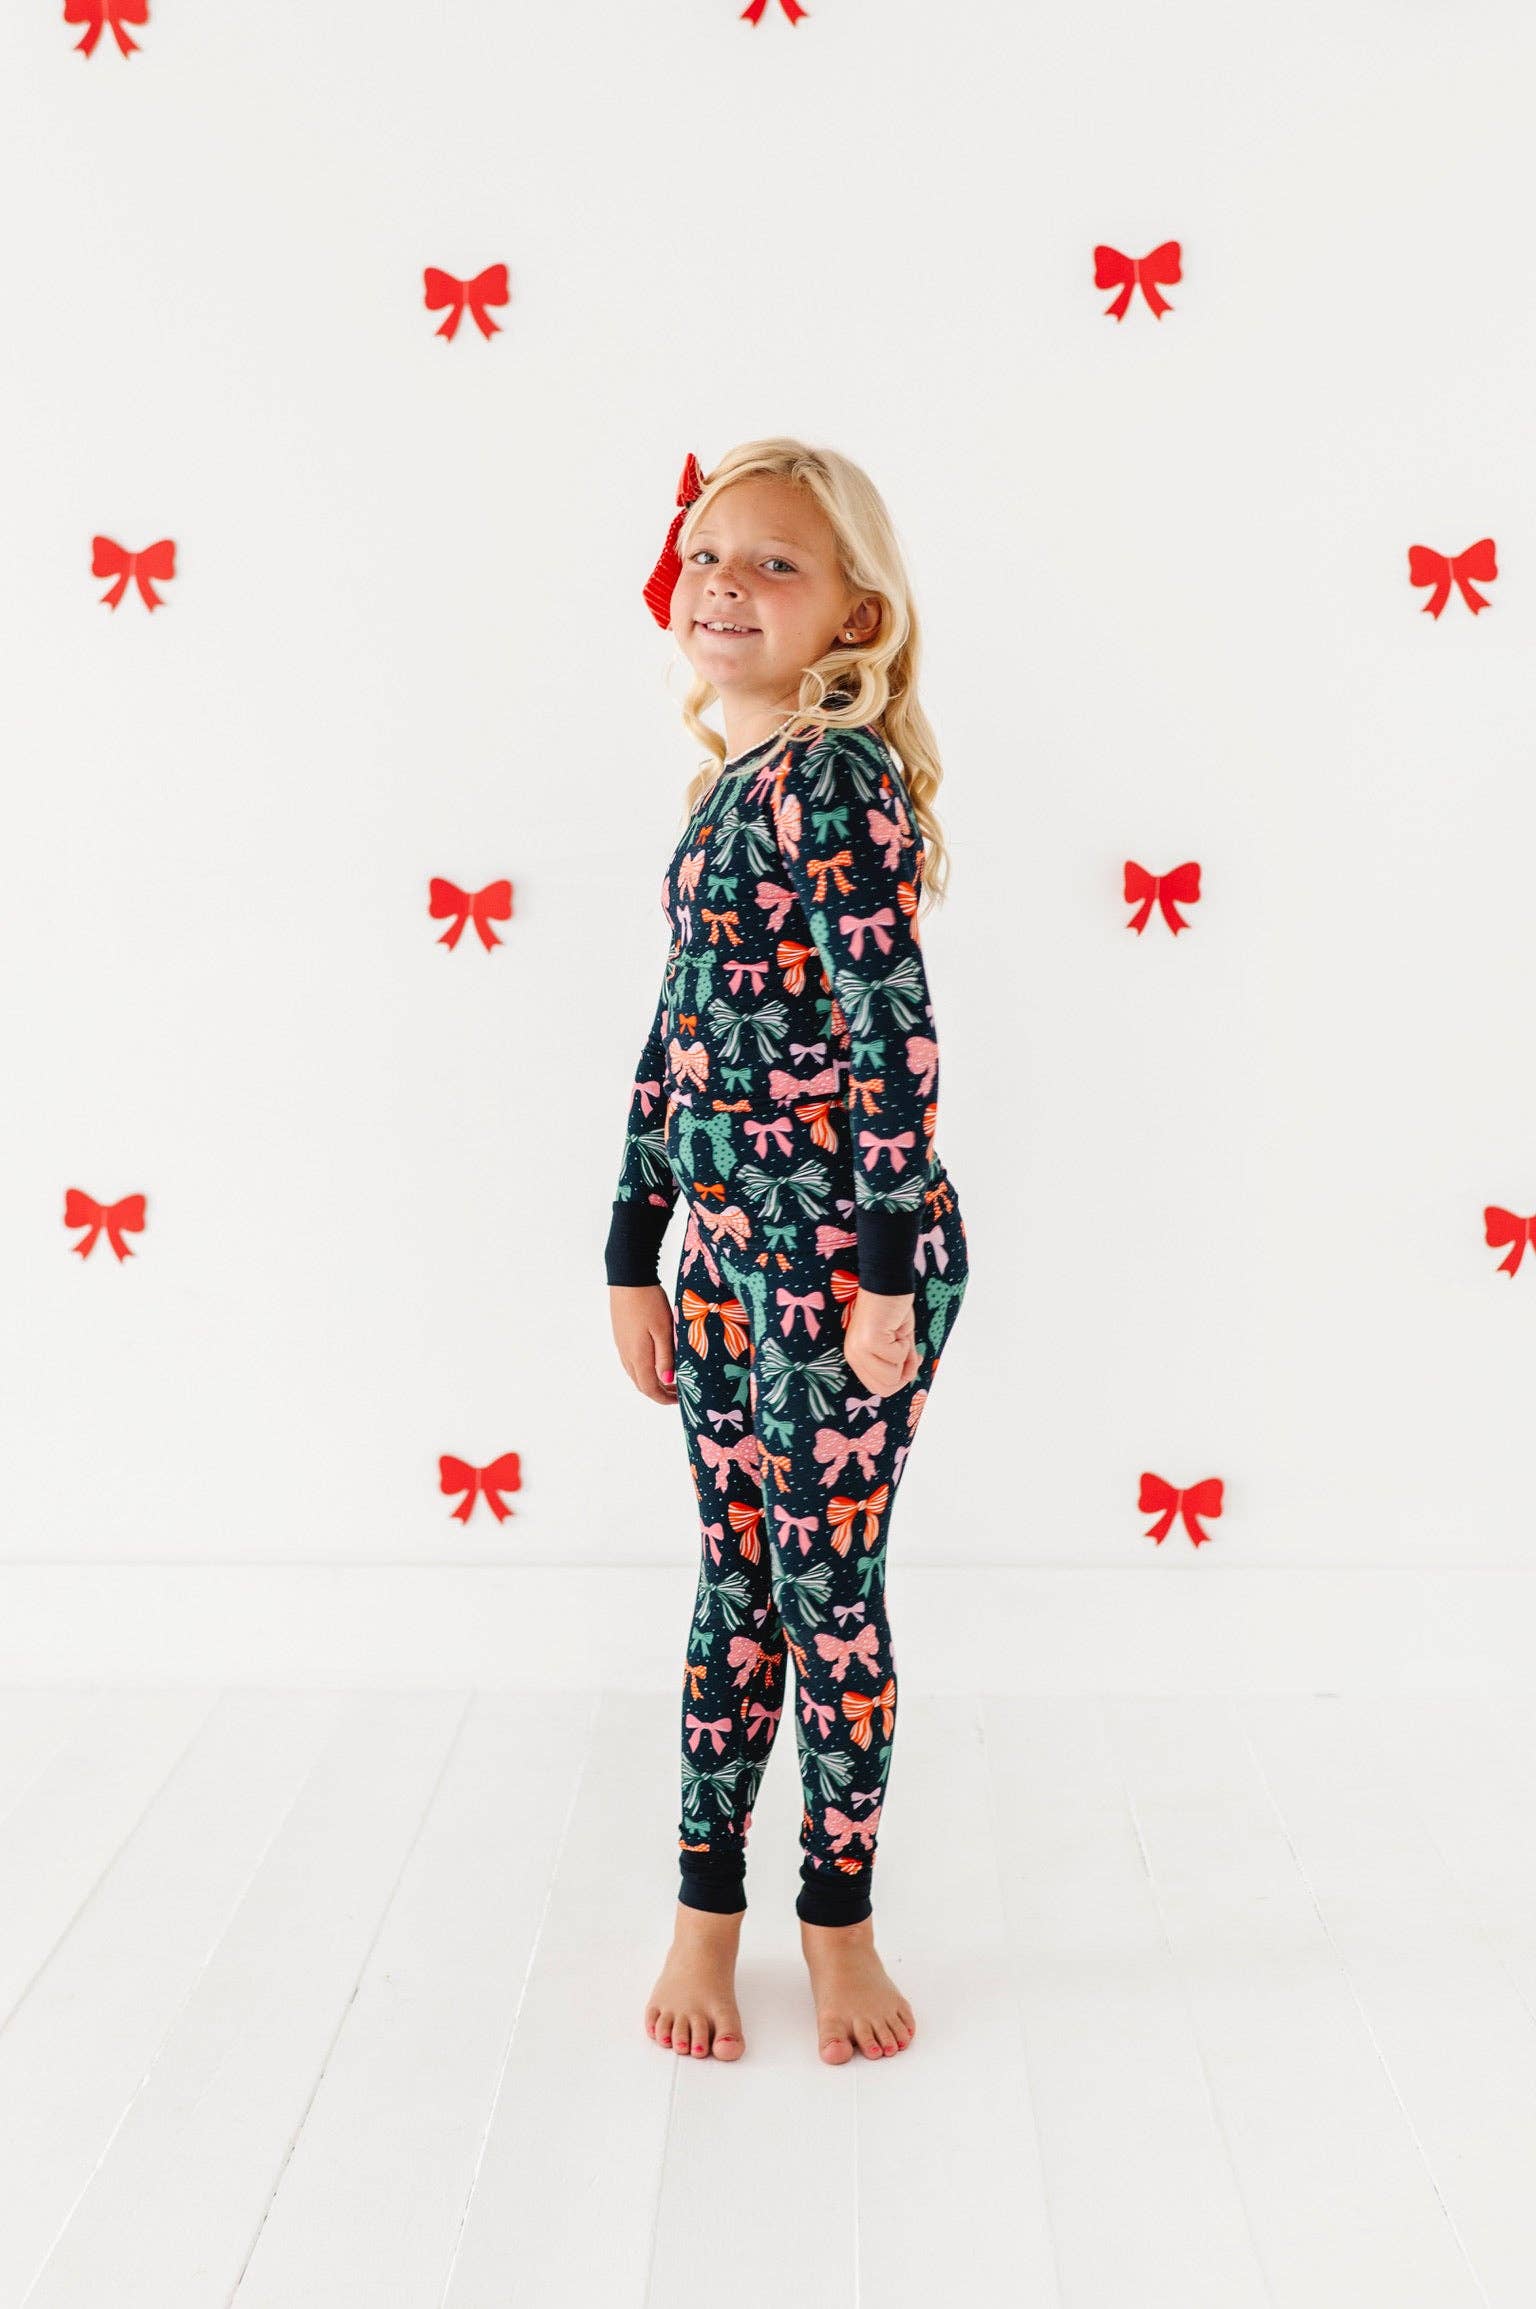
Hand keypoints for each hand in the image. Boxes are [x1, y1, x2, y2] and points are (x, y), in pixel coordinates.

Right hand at [608, 1283, 678, 1403]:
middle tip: (678, 1391)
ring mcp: (622, 1346)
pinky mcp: (621, 1337)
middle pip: (641, 1384)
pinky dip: (645, 1369)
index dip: (663, 1399)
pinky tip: (656, 1361)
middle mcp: (627, 1355)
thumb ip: (666, 1357)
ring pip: (635, 1374)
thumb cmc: (649, 1303)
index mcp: (638, 1356)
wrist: (629, 1280)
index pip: (649, 1388)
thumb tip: (667, 1380)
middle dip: (659, 1392)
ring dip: (652, 1381)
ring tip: (670, 1377)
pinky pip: (631, 1362)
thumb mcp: (664, 1330)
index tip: (678, 1400)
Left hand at [843, 1287, 918, 1397]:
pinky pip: (897, 1359)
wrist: (889, 1281)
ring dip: (904, 1357)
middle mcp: (854, 1356)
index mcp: (857, 1357)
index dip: (899, 1379)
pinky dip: (905, 1345)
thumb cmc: (893, 1308)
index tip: (909, 1359)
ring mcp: (859, 1350)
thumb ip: (901, 1363)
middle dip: (903, 1372)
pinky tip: (897, 1327)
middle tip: (905, 1346)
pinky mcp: (869, 1341)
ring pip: (891, 1378)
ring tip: (898, 1334)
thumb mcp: (899, 1342)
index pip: (878, 1388)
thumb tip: (909, 1377)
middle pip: (884, 1388)